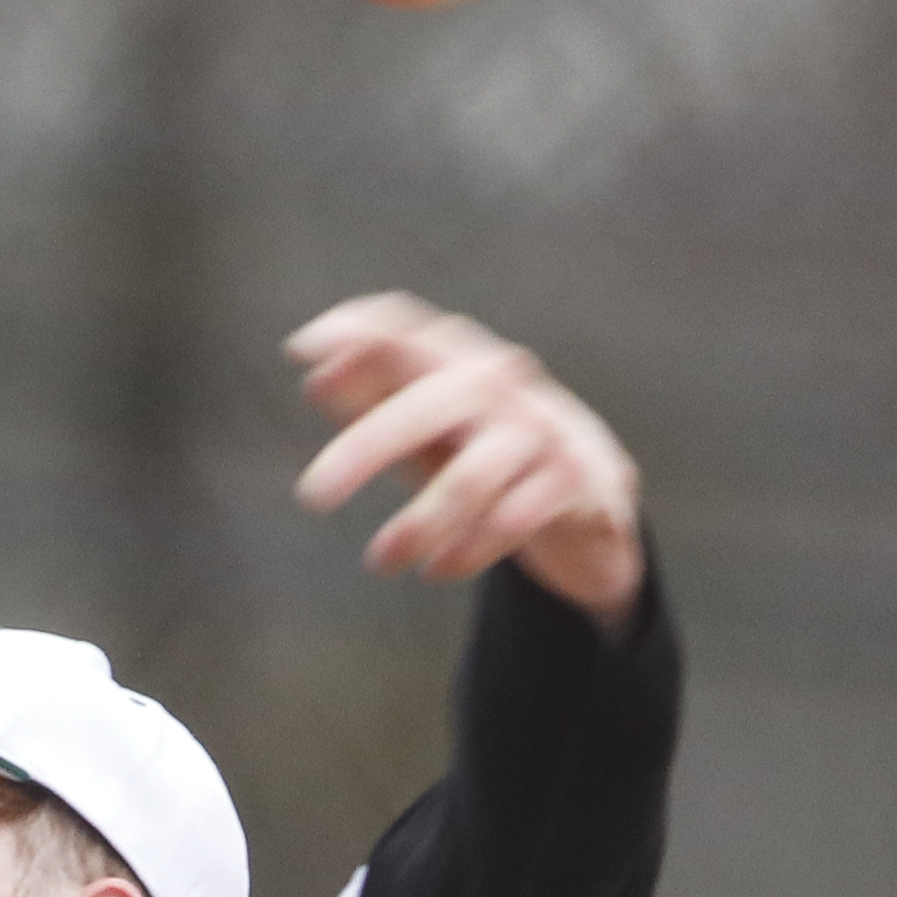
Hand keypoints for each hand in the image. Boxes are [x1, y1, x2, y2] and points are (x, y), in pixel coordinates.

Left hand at [287, 294, 644, 629]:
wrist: (594, 502)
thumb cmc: (490, 458)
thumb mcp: (431, 429)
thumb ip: (380, 402)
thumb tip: (315, 379)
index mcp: (460, 361)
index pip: (407, 328)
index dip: (356, 333)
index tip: (301, 353)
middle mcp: (503, 384)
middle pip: (430, 403)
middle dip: (366, 447)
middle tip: (311, 495)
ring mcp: (543, 431)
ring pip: (472, 476)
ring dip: (420, 523)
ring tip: (379, 562)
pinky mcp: (576, 482)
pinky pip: (516, 518)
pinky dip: (472, 548)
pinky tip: (440, 568)